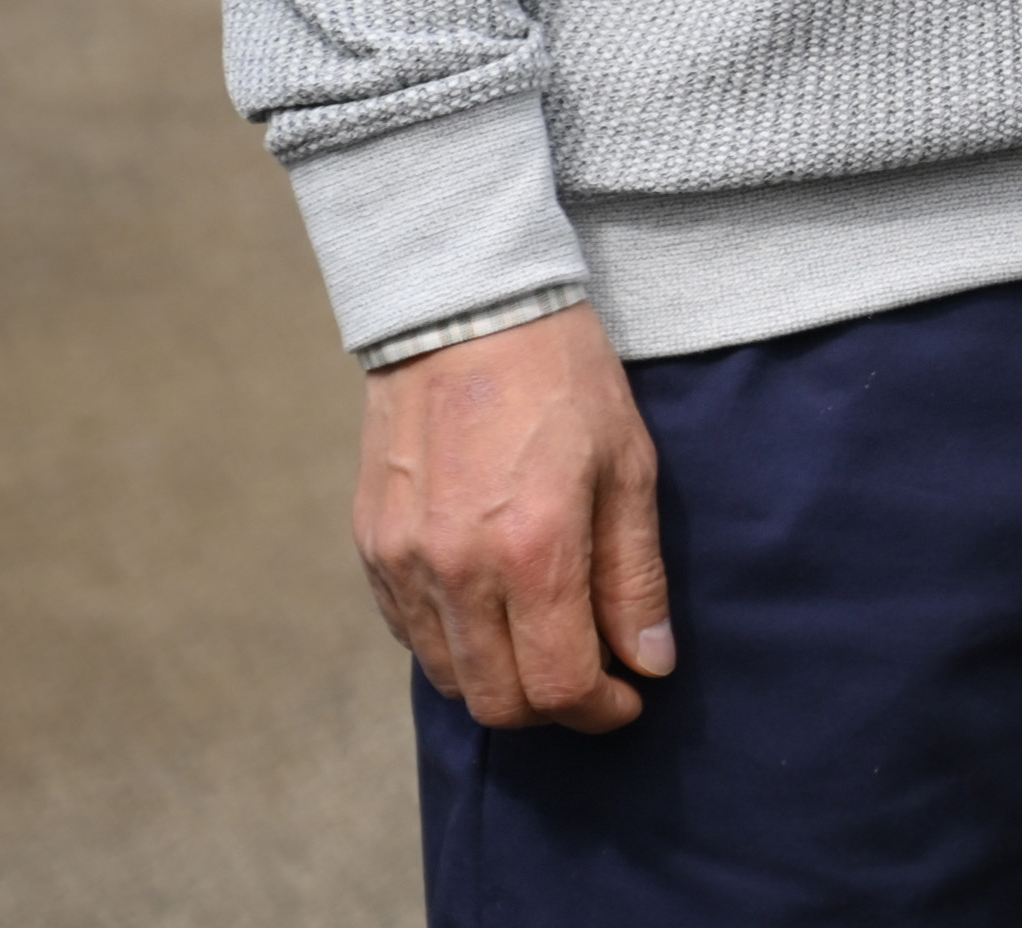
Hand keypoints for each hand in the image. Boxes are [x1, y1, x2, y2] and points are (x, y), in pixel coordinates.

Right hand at [358, 306, 672, 732]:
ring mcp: (404, 562)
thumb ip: (634, 574)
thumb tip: (650, 661)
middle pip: (498, 701)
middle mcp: (457, 570)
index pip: (561, 684)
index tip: (629, 699)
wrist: (465, 310)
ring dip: (500, 681)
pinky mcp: (371, 546)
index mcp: (532, 549)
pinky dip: (453, 644)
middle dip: (552, 709)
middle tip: (590, 680)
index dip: (602, 711)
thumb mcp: (628, 466)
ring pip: (449, 676)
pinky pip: (409, 633)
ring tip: (543, 644)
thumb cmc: (563, 379)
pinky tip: (490, 612)